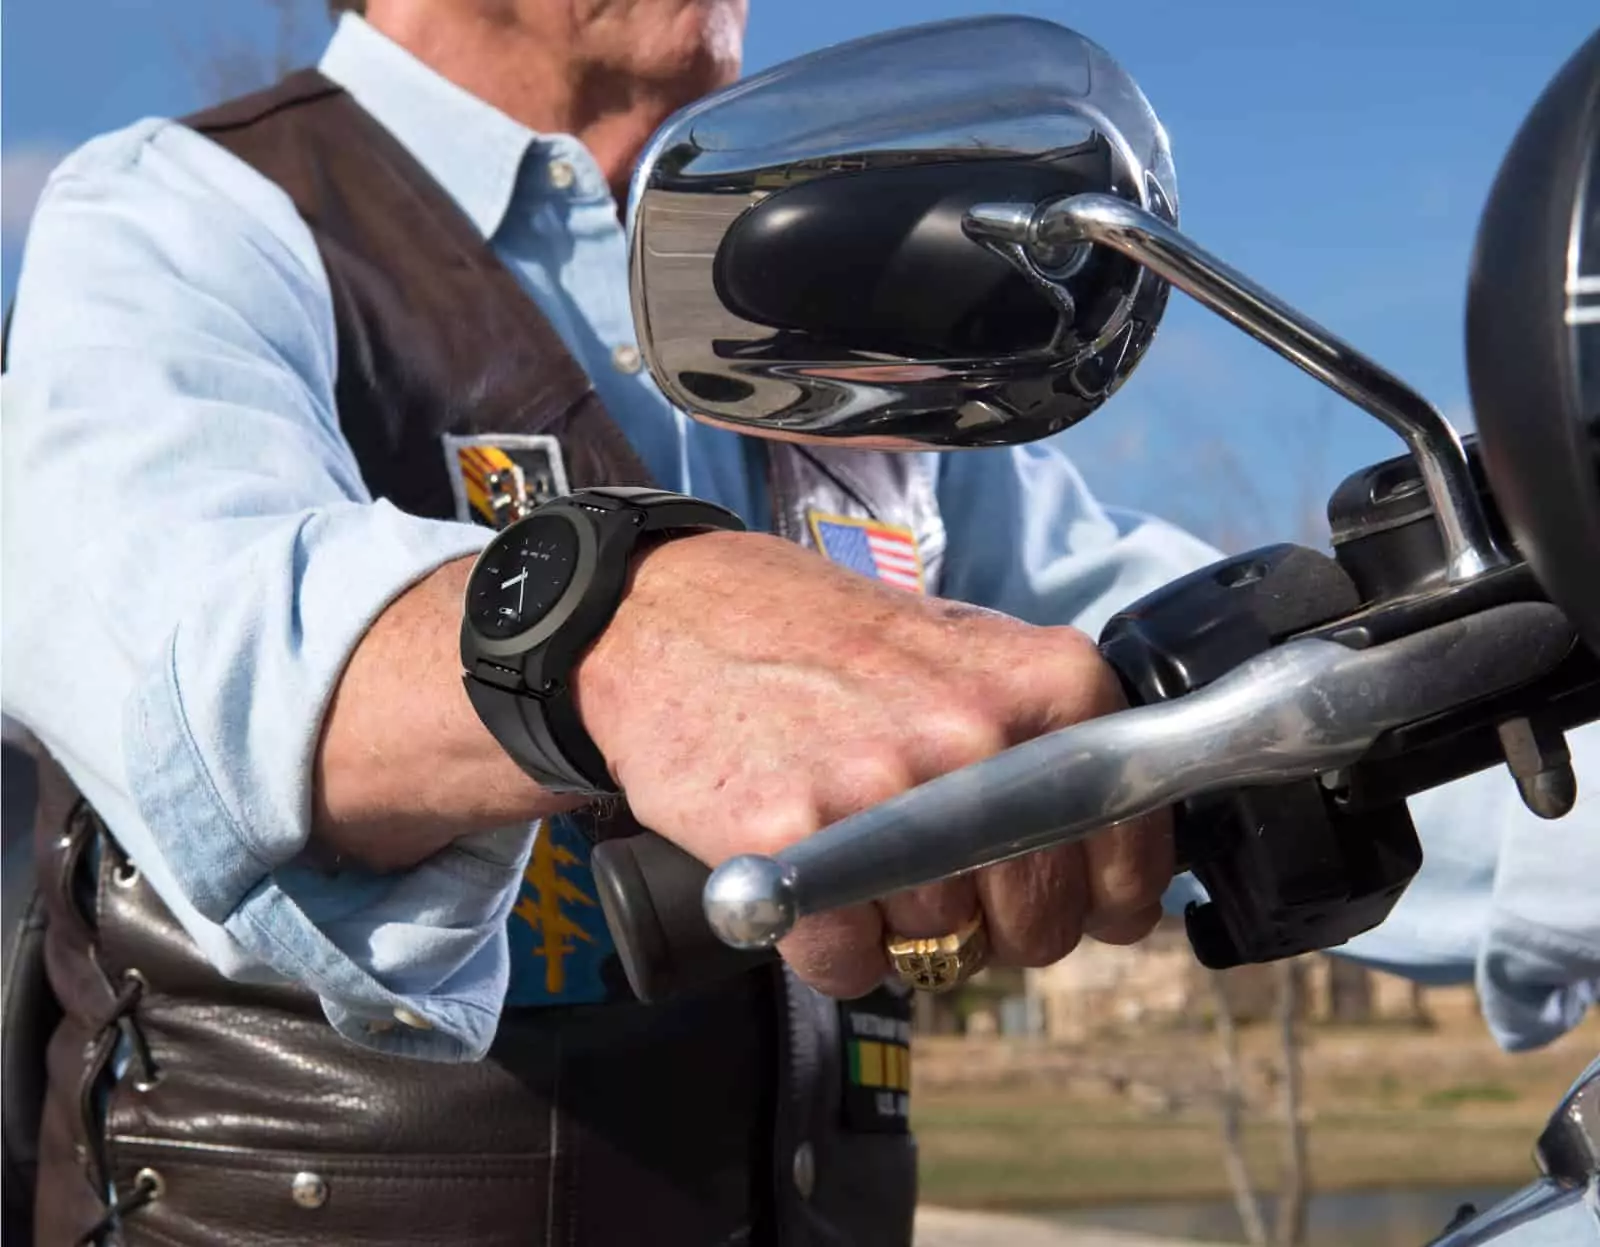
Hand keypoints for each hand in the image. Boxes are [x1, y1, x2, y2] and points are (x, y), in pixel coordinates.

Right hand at [573, 530, 1172, 997]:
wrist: (668, 618)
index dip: (1107, 894)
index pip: (1133, 848)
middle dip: (1000, 928)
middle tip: (940, 875)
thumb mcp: (962, 653)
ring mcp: (884, 793)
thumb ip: (1049, 743)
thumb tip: (1127, 874)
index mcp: (1044, 684)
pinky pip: (853, 968)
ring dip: (907, 933)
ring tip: (859, 854)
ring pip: (947, 952)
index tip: (1080, 901)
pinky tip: (811, 882)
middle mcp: (977, 738)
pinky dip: (833, 951)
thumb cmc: (823, 644)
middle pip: (1041, 922)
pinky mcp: (794, 848)